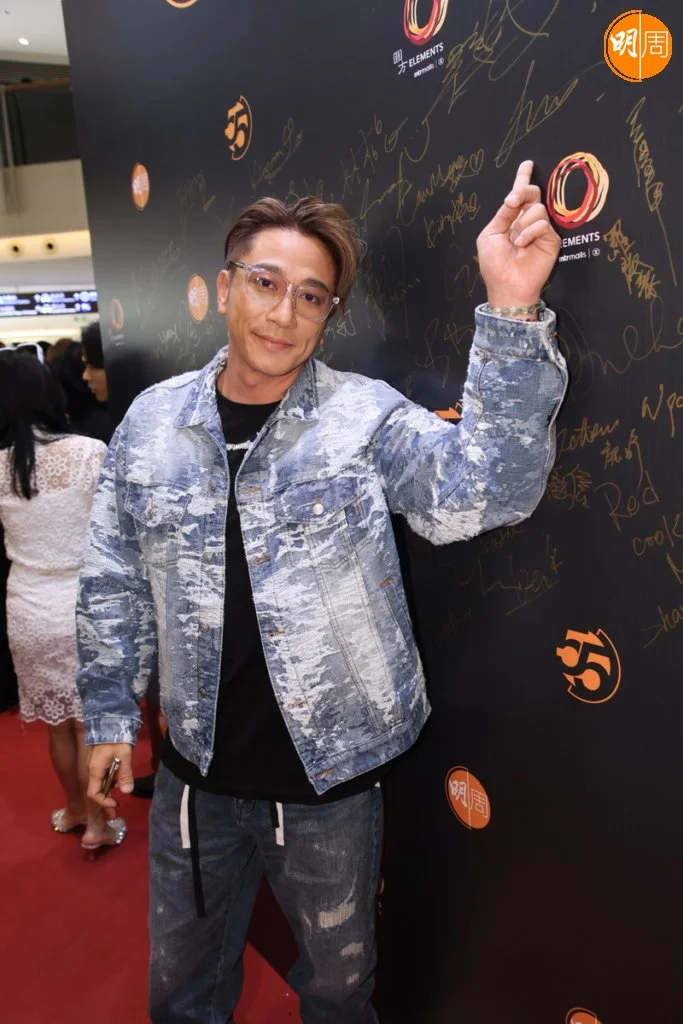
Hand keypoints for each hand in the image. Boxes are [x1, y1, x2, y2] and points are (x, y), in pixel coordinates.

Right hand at [87, 743, 133, 808]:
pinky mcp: (99, 762)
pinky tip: (118, 783)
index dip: (104, 802)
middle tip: (116, 812)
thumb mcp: (124, 755)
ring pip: (99, 784)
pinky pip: (102, 777)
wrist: (110, 720)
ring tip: (118, 800)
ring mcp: (94, 766)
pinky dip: (109, 783)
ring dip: (108, 793)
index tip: (116, 804)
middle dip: (105, 802)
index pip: (93, 793)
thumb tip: (127, 792)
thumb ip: (125, 774)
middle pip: (96, 791)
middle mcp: (91, 770)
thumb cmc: (117, 737)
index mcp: (95, 770)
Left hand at [477, 159, 559, 309]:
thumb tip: (513, 197)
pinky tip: (522, 245)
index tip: (527, 164)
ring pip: (537, 209)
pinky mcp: (551, 239)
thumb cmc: (494, 264)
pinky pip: (543, 224)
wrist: (506, 285)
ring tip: (516, 243)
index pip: (519, 195)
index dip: (523, 178)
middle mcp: (527, 221)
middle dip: (523, 192)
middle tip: (513, 203)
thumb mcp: (490, 235)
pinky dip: (529, 233)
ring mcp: (540, 230)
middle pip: (533, 194)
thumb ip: (503, 215)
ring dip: (522, 225)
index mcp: (511, 219)